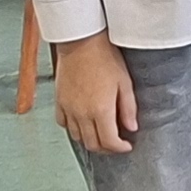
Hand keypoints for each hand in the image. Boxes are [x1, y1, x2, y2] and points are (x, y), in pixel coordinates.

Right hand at [53, 32, 137, 153]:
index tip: (126, 145)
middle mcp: (82, 114)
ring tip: (101, 134)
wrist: (81, 42)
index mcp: (101, 110)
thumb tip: (131, 127)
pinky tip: (82, 123)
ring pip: (77, 137)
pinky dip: (73, 129)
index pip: (109, 142)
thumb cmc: (104, 58)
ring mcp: (68, 109)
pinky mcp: (59, 102)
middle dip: (106, 148)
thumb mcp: (124, 82)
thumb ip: (129, 108)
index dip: (120, 148)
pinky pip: (63, 124)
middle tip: (116, 143)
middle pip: (92, 144)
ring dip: (90, 140)